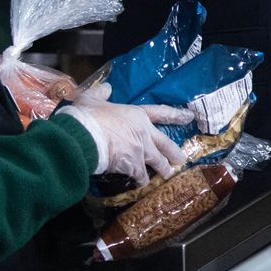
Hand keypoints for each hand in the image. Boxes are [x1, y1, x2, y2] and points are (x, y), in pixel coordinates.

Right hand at [60, 99, 191, 184]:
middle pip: (165, 144)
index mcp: (137, 115)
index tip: (189, 117)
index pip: (161, 113)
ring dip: (163, 169)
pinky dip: (141, 180)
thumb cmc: (87, 117)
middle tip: (182, 159)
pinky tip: (141, 183)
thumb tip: (106, 87)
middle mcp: (144, 133)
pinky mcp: (132, 166)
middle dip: (174, 153)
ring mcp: (140, 151)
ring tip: (167, 174)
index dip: (176, 115)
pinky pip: (140, 175)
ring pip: (157, 162)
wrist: (81, 137)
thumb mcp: (91, 99)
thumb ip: (101, 93)